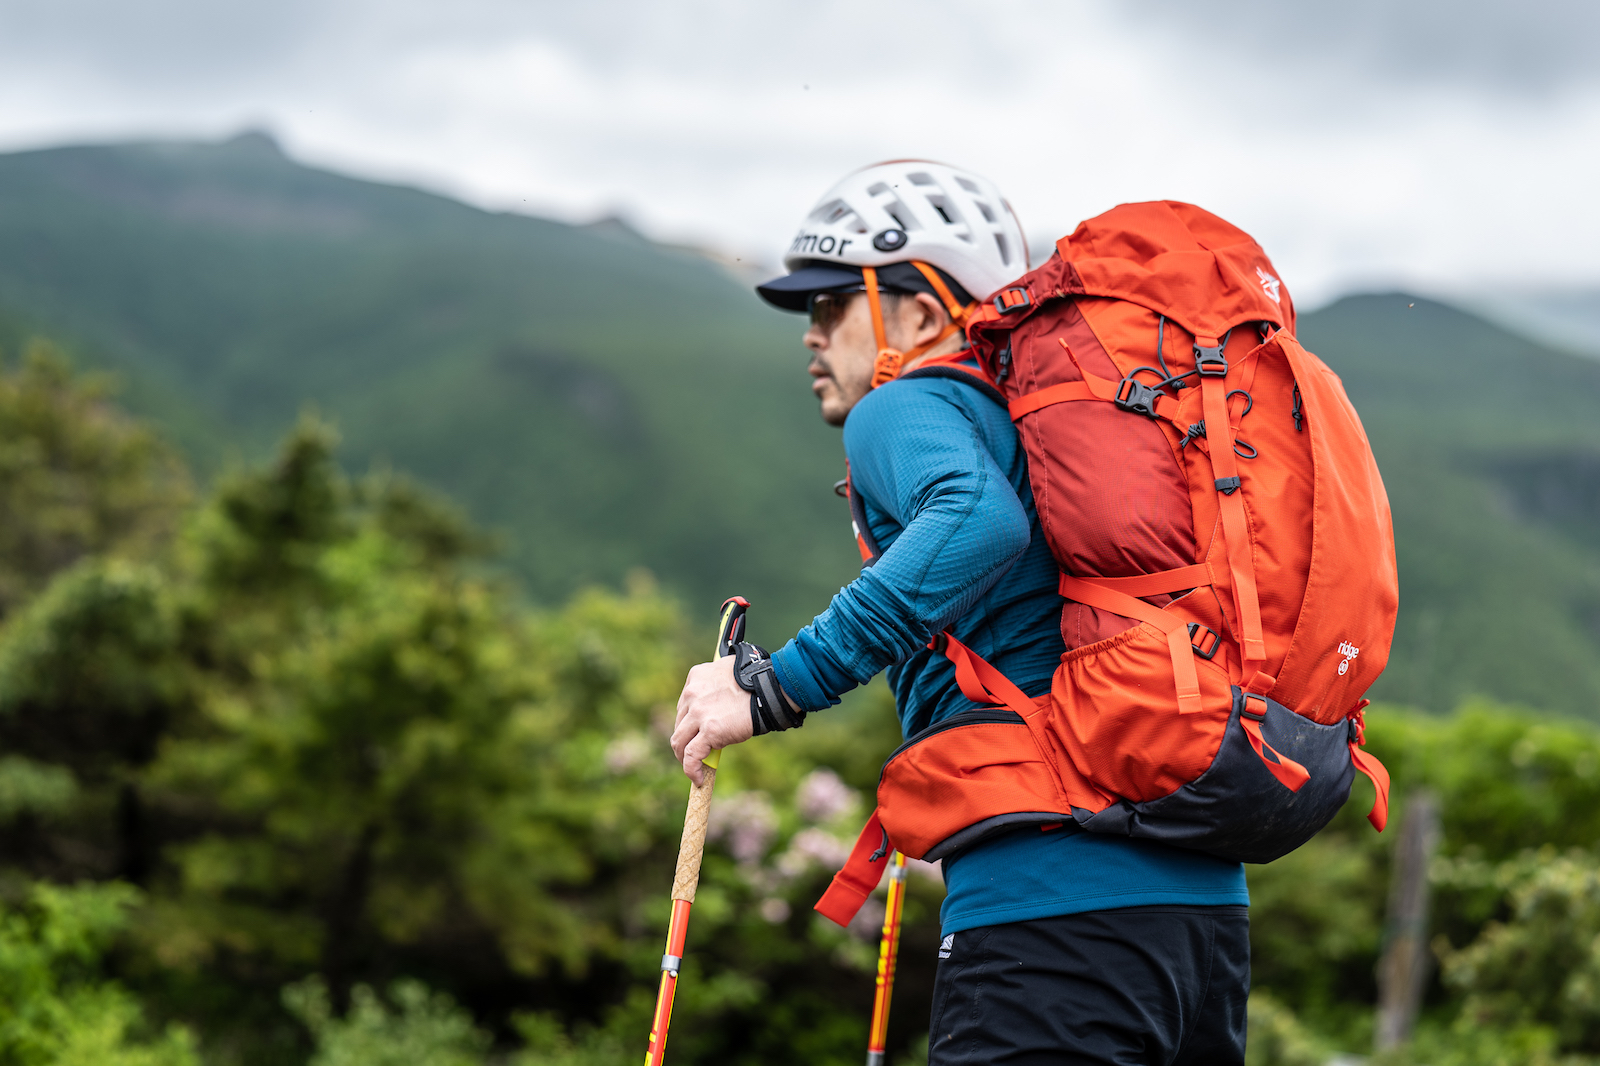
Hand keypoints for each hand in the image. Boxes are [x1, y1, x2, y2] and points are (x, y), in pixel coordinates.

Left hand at [671, 655, 755, 785]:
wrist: (771, 688)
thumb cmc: (758, 682)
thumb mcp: (728, 675)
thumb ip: (717, 689)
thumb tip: (720, 711)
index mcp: (696, 676)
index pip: (684, 706)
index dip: (689, 723)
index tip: (696, 734)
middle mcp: (692, 693)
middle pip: (679, 724)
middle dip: (686, 740)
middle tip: (695, 752)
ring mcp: (698, 712)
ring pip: (679, 741)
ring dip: (683, 757)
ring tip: (692, 769)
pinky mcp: (709, 730)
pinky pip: (691, 755)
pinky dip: (690, 770)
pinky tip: (697, 779)